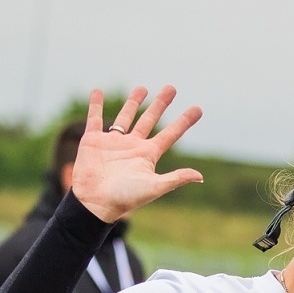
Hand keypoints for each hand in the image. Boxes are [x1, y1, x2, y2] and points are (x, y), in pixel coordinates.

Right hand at [72, 87, 203, 223]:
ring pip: (125, 117)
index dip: (184, 122)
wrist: (94, 204)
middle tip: (171, 88)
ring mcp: (112, 143)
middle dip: (160, 104)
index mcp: (147, 155)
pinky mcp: (93, 141)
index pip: (170, 134)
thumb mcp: (153, 187)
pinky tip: (98, 92)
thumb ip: (175, 179)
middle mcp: (132, 146)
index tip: (198, 109)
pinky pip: (94, 119)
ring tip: (143, 88)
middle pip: (149, 120)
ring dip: (133, 102)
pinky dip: (95, 105)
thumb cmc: (125, 198)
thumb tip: (200, 176)